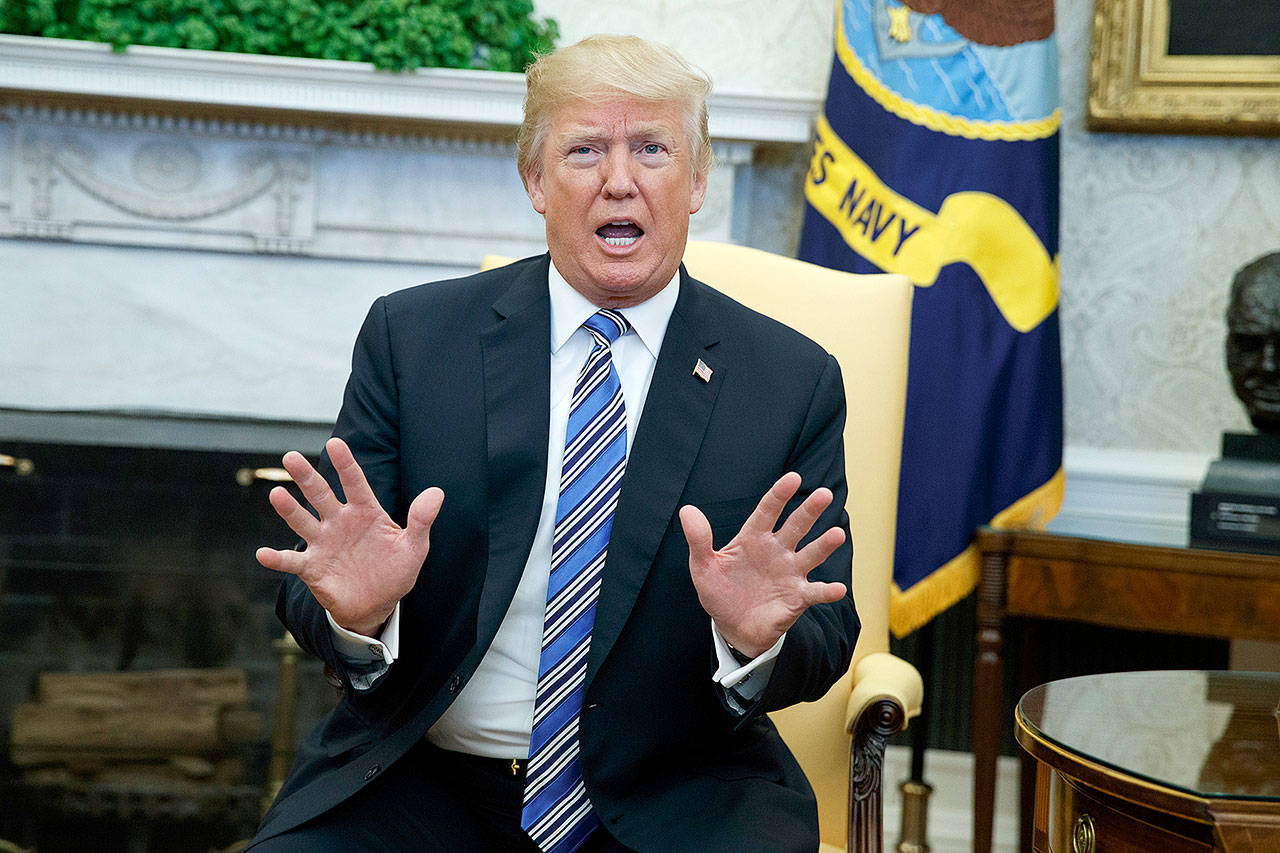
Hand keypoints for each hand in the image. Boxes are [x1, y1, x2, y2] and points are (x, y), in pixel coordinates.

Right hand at [256, 436, 442, 636]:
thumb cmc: (395, 571)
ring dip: (289, 510)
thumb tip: (437, 493)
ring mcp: (323, 543)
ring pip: (303, 521)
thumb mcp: (414, 547)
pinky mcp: (312, 567)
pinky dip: (277, 558)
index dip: (346, 464)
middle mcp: (340, 522)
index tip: (335, 442)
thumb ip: (421, 520)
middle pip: (321, 495)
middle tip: (290, 457)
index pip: (355, 483)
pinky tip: (262, 554)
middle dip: (307, 477)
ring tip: (276, 495)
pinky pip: (292, 561)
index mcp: (365, 512)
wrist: (377, 604)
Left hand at [679, 472, 846, 657]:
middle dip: (810, 510)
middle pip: (796, 526)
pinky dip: (827, 591)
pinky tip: (837, 588)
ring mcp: (790, 573)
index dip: (779, 494)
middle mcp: (777, 551)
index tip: (793, 478)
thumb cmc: (720, 593)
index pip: (768, 511)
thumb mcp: (703, 567)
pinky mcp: (797, 597)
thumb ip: (698, 540)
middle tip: (824, 494)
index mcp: (753, 539)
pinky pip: (815, 592)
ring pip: (811, 554)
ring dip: (824, 545)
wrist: (732, 628)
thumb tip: (687, 510)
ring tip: (837, 534)